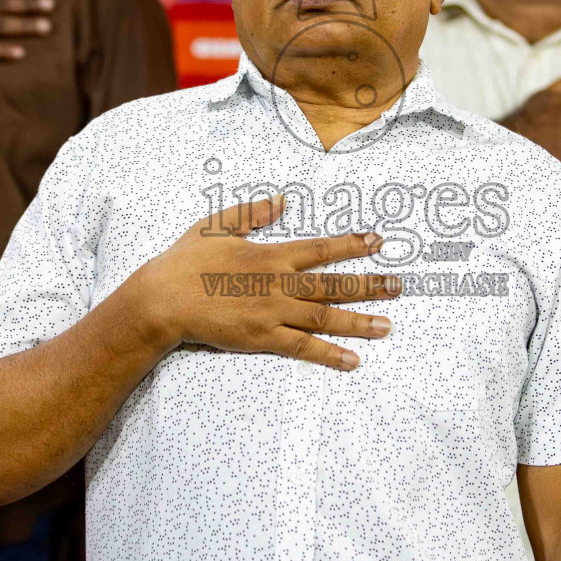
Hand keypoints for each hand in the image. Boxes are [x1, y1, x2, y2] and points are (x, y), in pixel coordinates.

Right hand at [130, 194, 401, 368]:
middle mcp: (279, 283)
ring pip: (325, 317)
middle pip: (334, 284)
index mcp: (271, 254)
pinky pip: (302, 348)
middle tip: (400, 286)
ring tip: (388, 326)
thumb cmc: (185, 261)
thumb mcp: (218, 225)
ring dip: (359, 321)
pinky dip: (329, 354)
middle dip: (370, 285)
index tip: (378, 241)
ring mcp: (273, 313)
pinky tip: (353, 360)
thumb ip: (254, 213)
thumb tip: (283, 200)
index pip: (321, 249)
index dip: (352, 245)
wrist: (161, 299)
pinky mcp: (262, 339)